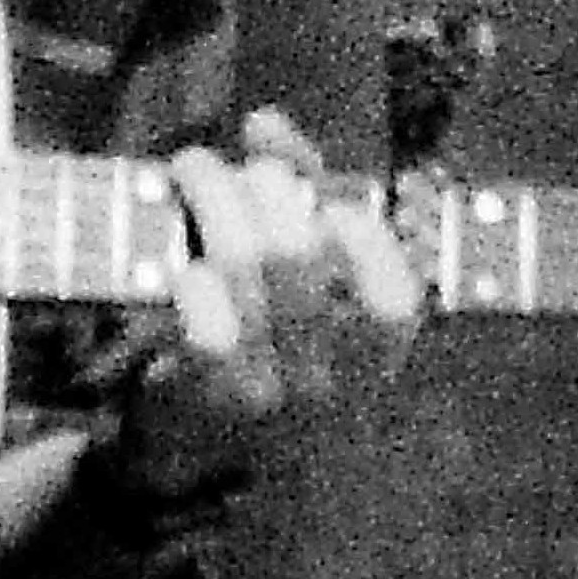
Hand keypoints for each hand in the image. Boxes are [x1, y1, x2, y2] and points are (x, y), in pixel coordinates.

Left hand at [121, 107, 421, 504]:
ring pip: (245, 265)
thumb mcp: (300, 277)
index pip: (396, 298)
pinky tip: (182, 261)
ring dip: (211, 196)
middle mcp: (329, 382)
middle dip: (260, 186)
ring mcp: (270, 392)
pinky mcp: (208, 397)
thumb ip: (300, 196)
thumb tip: (264, 123)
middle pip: (299, 252)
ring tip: (192, 169)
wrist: (199, 455)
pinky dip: (192, 277)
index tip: (324, 208)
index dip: (363, 237)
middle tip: (227, 166)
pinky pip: (207, 323)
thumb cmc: (261, 341)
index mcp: (370, 356)